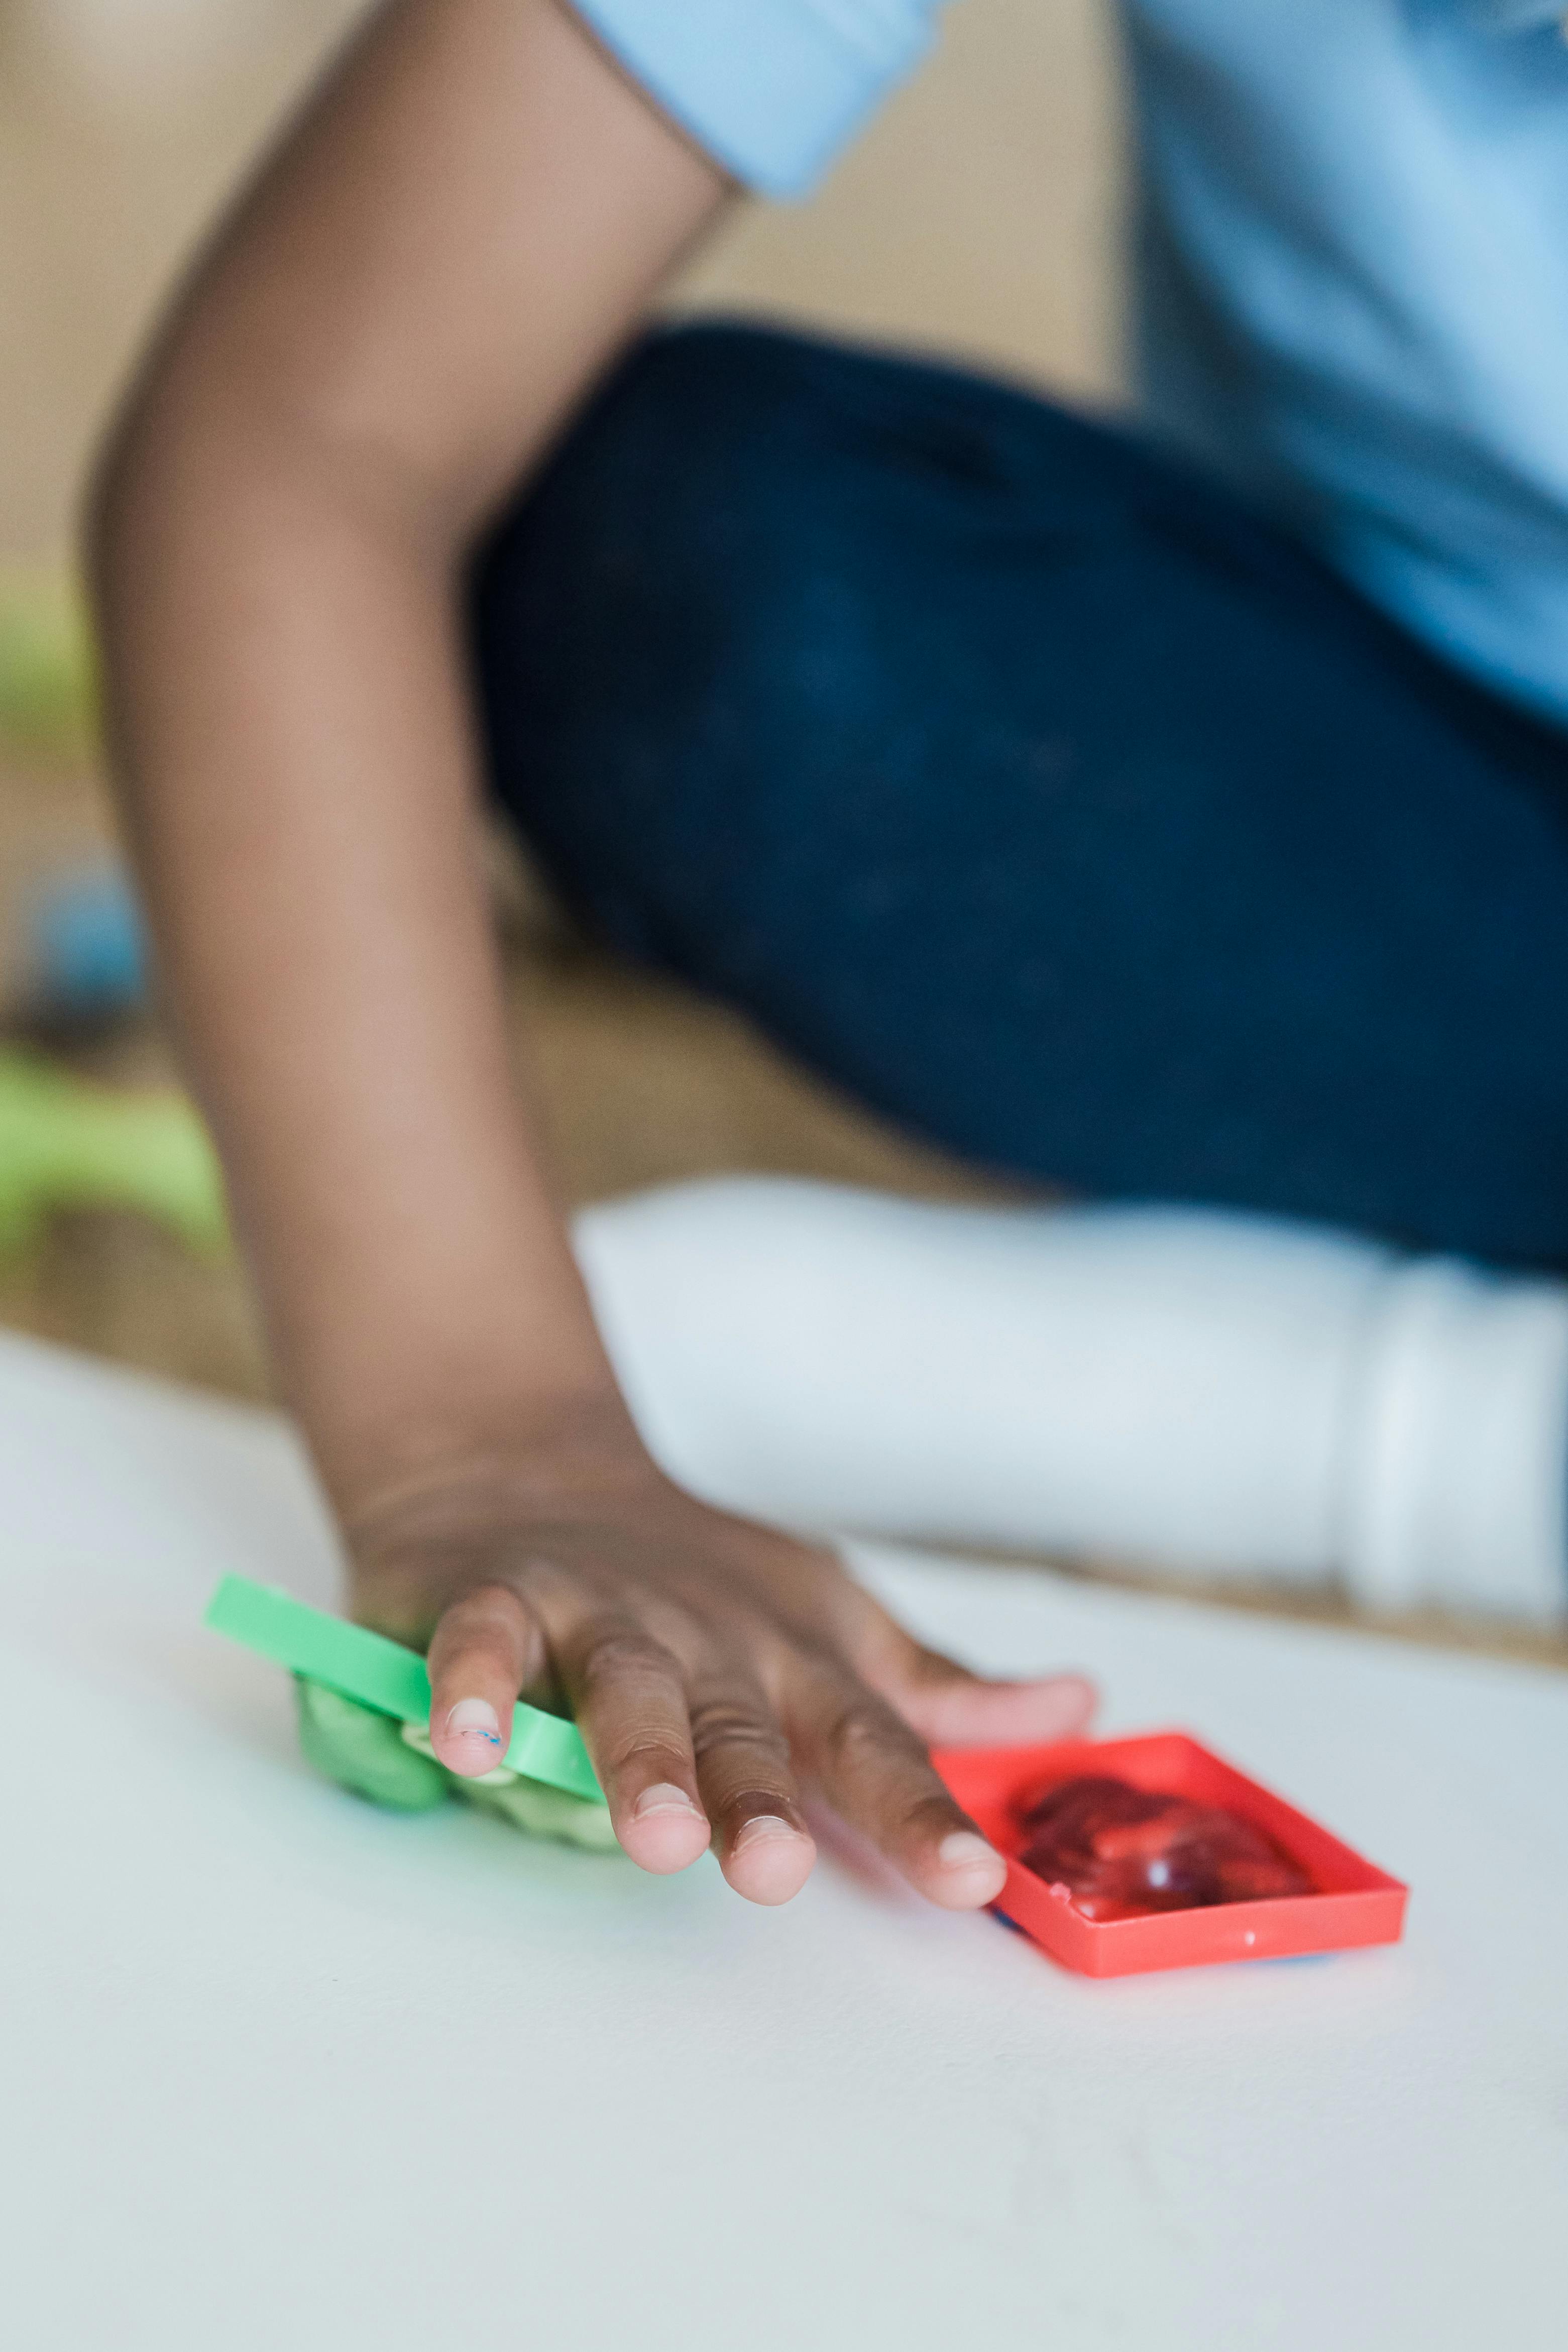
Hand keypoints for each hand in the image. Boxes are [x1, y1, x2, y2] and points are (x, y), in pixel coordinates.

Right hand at [347, 1422, 1094, 1908]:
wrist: (529, 1465)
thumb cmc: (697, 1578)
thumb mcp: (830, 1624)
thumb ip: (934, 1690)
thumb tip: (1073, 1703)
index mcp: (787, 1658)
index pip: (867, 1739)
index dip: (919, 1811)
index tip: (971, 1883)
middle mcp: (701, 1636)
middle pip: (736, 1723)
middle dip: (757, 1798)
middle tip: (774, 1872)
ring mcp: (596, 1612)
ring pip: (621, 1686)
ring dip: (637, 1758)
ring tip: (655, 1835)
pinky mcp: (493, 1595)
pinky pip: (481, 1644)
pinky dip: (471, 1688)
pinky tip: (470, 1743)